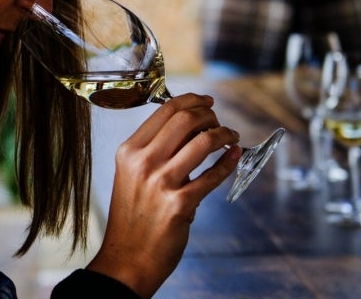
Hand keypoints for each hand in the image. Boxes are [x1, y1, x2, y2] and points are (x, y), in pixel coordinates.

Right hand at [87, 93, 240, 297]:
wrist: (126, 260)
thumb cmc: (132, 217)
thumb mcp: (131, 175)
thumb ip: (155, 150)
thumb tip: (191, 126)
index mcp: (129, 151)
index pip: (165, 111)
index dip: (192, 101)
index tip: (206, 102)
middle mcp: (143, 162)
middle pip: (185, 119)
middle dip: (209, 115)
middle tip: (219, 121)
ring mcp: (161, 183)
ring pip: (203, 142)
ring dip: (224, 134)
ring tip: (231, 137)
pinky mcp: (180, 204)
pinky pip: (213, 175)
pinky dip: (229, 162)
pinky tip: (234, 157)